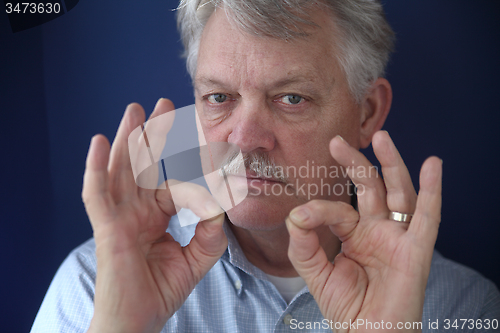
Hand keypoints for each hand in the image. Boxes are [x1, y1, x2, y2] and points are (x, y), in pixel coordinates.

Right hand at [82, 99, 227, 332]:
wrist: (138, 322)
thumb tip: (218, 206)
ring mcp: (119, 217)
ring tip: (134, 109)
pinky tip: (100, 141)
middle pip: (143, 165)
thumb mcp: (196, 259)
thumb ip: (210, 233)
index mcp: (155, 217)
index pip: (173, 184)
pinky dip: (96, 168)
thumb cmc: (160, 291)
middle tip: (163, 104)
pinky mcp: (107, 229)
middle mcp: (136, 211)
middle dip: (153, 134)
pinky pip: (97, 194)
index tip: (208, 150)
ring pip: (121, 170)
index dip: (192, 175)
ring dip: (128, 138)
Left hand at [286, 131, 441, 331]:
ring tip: (382, 138)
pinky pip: (427, 219)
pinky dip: (432, 192)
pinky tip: (433, 165)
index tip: (301, 215)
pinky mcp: (416, 252)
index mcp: (355, 233)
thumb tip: (296, 213)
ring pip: (398, 194)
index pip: (339, 208)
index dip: (320, 208)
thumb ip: (303, 244)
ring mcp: (398, 238)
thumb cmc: (346, 307)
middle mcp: (378, 230)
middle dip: (355, 163)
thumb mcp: (315, 272)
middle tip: (336, 141)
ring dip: (392, 165)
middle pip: (370, 188)